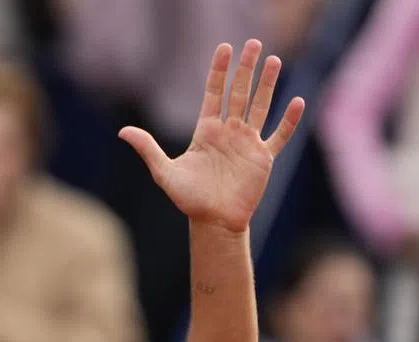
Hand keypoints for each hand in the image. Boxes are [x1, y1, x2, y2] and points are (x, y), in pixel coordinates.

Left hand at [119, 40, 304, 232]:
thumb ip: (147, 149)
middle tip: (253, 43)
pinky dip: (288, 121)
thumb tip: (122, 132)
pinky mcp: (263, 158)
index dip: (219, 71)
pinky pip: (279, 136)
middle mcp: (229, 132)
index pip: (214, 93)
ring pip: (260, 107)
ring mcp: (247, 143)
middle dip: (246, 69)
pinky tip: (297, 101)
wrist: (213, 222)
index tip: (224, 49)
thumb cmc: (189, 199)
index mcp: (206, 131)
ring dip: (267, 85)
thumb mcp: (164, 172)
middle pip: (239, 93)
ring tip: (274, 61)